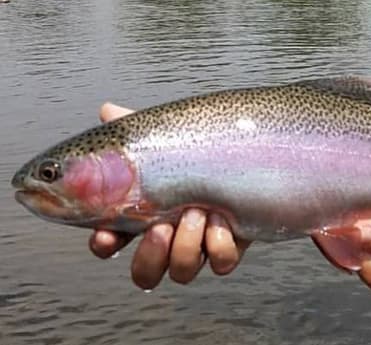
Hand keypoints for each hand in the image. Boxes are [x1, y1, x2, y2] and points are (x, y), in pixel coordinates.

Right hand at [87, 103, 250, 289]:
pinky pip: (221, 263)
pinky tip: (224, 219)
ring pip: (181, 271)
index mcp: (147, 211)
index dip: (104, 243)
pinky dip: (220, 245)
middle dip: (150, 256)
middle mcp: (173, 234)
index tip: (106, 236)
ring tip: (198, 213)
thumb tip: (108, 111)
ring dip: (186, 247)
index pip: (111, 241)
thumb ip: (139, 131)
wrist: (254, 150)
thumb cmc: (206, 148)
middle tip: (161, 227)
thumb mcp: (170, 136)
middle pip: (145, 272)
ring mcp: (202, 243)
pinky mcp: (232, 245)